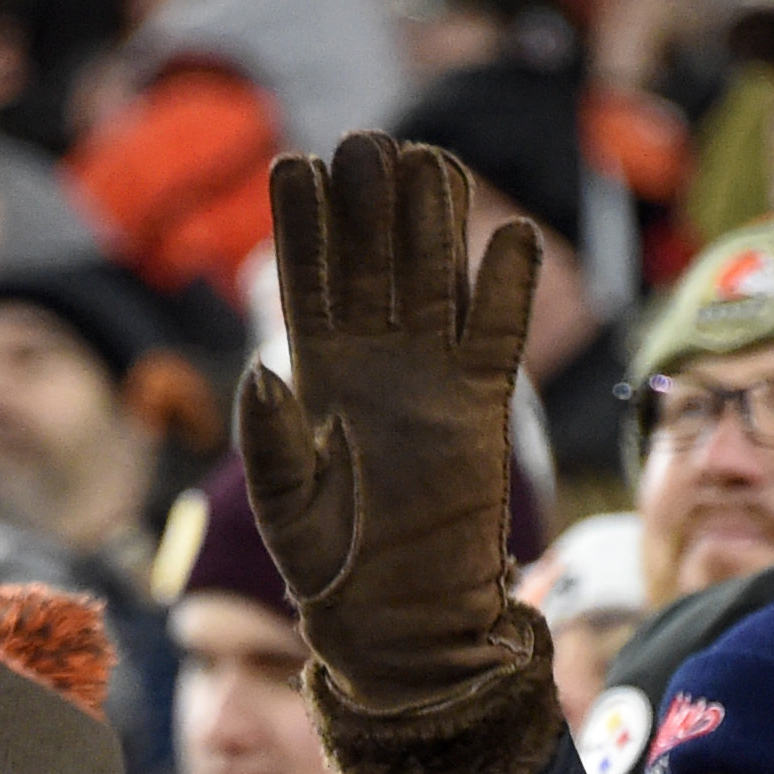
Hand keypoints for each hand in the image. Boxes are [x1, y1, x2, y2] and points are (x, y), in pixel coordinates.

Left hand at [235, 135, 552, 773]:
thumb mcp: (286, 515)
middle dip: (370, 204)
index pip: (305, 282)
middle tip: (370, 145)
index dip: (300, 226)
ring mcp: (430, 377)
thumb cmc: (333, 577)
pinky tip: (513, 239)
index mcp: (314, 376)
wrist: (405, 628)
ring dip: (433, 223)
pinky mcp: (482, 404)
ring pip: (434, 278)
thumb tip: (260, 369)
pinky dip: (507, 290)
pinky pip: (496, 333)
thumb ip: (270, 444)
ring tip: (431, 161)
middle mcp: (372, 363)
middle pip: (372, 262)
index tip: (296, 165)